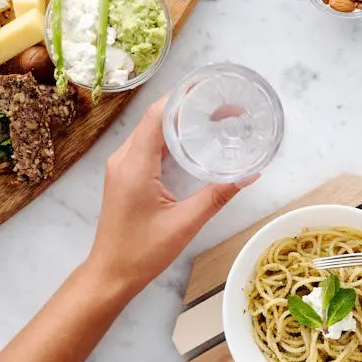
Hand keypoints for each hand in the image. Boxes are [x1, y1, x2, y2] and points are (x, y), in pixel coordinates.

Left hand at [86, 95, 257, 294]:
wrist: (111, 273)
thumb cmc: (143, 251)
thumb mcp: (186, 222)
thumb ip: (217, 195)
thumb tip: (250, 175)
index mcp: (135, 165)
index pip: (157, 116)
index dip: (182, 96)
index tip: (209, 87)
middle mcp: (124, 159)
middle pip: (155, 118)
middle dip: (187, 105)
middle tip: (220, 101)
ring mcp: (122, 166)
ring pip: (151, 130)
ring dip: (178, 119)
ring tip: (211, 114)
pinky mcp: (125, 174)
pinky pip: (147, 144)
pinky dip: (169, 135)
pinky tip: (191, 138)